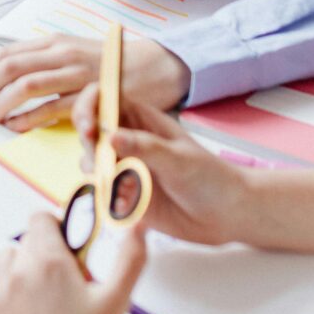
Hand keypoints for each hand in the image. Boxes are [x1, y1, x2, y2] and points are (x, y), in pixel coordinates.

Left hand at [0, 34, 189, 131]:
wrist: (154, 67)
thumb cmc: (111, 65)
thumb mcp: (74, 52)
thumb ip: (46, 61)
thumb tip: (11, 77)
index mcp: (54, 42)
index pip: (6, 54)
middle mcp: (62, 53)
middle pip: (9, 67)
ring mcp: (76, 73)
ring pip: (26, 85)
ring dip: (2, 104)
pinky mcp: (90, 95)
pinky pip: (51, 107)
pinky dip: (28, 119)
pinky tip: (17, 127)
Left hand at [0, 213, 146, 313]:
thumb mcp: (116, 301)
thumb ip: (130, 258)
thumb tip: (137, 227)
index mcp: (47, 261)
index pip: (41, 217)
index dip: (59, 226)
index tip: (74, 246)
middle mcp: (18, 273)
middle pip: (26, 240)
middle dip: (47, 250)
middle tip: (71, 278)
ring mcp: (0, 298)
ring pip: (7, 263)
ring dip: (25, 269)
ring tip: (49, 295)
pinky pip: (0, 296)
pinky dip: (15, 299)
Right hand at [74, 95, 259, 247]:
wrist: (226, 215)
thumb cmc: (210, 178)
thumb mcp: (179, 160)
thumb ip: (145, 148)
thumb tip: (109, 137)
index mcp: (142, 120)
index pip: (105, 98)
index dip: (90, 105)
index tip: (89, 125)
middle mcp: (129, 139)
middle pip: (91, 128)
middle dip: (87, 141)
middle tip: (99, 159)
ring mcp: (126, 166)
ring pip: (91, 160)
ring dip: (96, 171)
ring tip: (120, 185)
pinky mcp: (125, 193)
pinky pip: (102, 190)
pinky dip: (106, 196)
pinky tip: (128, 204)